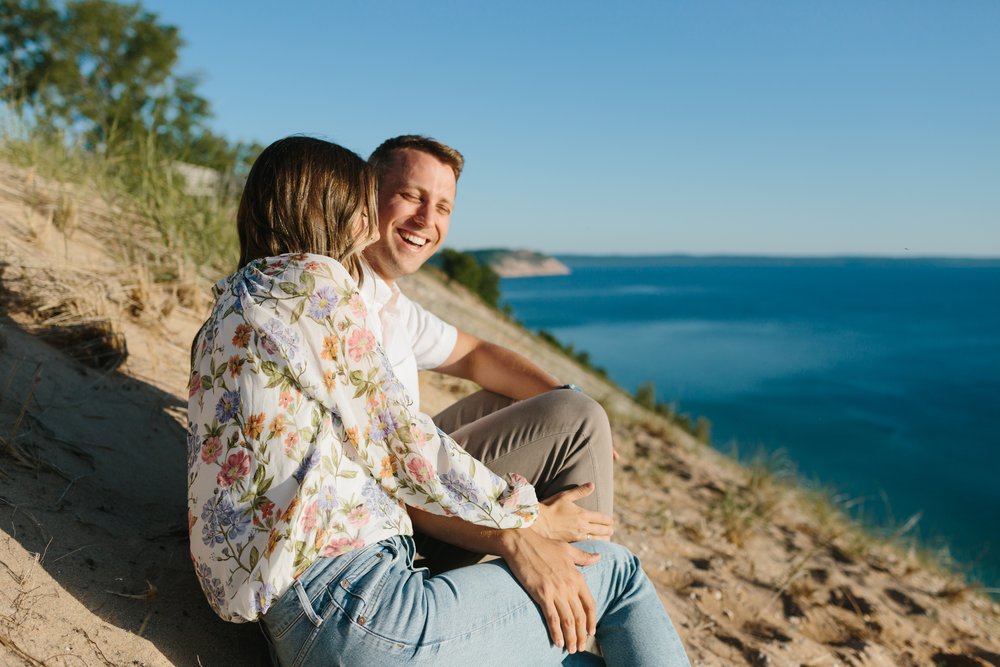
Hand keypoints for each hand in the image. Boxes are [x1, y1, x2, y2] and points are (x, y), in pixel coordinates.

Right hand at [500, 528, 600, 652]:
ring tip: (572, 649)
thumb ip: (584, 557)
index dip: (592, 621)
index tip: (591, 632)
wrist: (522, 543)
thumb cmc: (544, 545)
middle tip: (581, 646)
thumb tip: (598, 558)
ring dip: (571, 637)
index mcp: (577, 577)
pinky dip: (556, 632)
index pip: (590, 604)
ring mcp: (556, 591)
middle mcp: (569, 586)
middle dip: (581, 634)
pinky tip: (558, 642)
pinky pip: (552, 618)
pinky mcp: (542, 594)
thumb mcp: (567, 549)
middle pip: (580, 616)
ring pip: (568, 620)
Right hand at [535, 483, 613, 542]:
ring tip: (607, 538)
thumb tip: (592, 485)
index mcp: (583, 514)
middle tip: (612, 530)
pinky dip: (593, 544)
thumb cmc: (550, 507)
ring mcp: (577, 535)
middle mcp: (582, 526)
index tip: (611, 521)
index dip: (609, 520)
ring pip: (596, 538)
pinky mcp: (571, 542)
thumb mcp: (565, 496)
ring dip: (603, 538)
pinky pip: (586, 544)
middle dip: (608, 530)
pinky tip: (593, 545)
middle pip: (602, 529)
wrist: (538, 521)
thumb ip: (580, 491)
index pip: (602, 518)